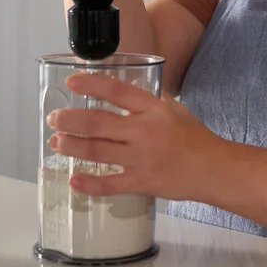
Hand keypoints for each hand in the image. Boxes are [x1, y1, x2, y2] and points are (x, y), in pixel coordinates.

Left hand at [46, 72, 225, 199]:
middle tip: (54, 118)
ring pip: (98, 152)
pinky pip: (110, 184)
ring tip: (56, 142)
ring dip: (72, 146)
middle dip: (70, 120)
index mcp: (153, 109)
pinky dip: (89, 184)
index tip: (71, 82)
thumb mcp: (174, 108)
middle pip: (98, 123)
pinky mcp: (141, 182)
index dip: (92, 84)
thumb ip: (148, 102)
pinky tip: (73, 180)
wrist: (212, 168)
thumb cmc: (193, 137)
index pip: (117, 92)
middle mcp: (144, 131)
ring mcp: (141, 158)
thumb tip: (123, 93)